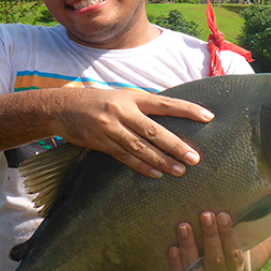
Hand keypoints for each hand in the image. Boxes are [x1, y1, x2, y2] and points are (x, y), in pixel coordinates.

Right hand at [48, 88, 213, 177]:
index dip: (188, 110)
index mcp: (133, 97)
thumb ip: (144, 106)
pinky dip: (142, 167)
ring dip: (162, 160)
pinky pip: (125, 157)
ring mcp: (111, 128)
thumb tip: (173, 115)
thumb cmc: (99, 101)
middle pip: (155, 131)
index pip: (166, 104)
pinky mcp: (101, 143)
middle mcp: (123, 111)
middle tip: (195, 158)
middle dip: (176, 145)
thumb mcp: (122, 97)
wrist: (62, 108)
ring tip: (180, 170)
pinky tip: (157, 173)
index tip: (208, 117)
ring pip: (141, 147)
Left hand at [168, 212, 245, 270]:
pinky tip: (173, 249)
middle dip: (210, 235)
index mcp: (235, 268)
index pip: (233, 251)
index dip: (228, 233)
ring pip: (195, 268)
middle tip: (205, 214)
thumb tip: (220, 206)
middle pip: (216, 259)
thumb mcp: (229, 244)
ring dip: (189, 246)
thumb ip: (226, 231)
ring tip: (183, 226)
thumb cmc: (222, 249)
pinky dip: (176, 264)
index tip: (222, 215)